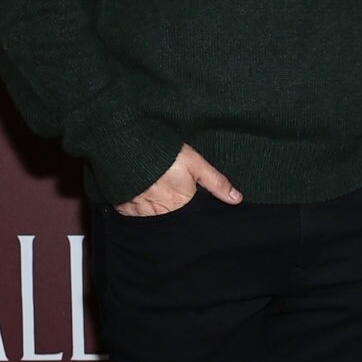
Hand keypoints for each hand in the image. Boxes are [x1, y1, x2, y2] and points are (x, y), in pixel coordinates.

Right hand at [114, 144, 241, 216]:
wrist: (128, 144)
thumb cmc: (165, 153)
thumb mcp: (196, 164)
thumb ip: (216, 183)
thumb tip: (237, 199)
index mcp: (180, 204)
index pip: (188, 217)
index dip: (188, 208)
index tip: (183, 198)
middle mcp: (161, 212)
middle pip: (170, 217)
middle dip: (170, 208)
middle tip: (166, 190)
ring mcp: (141, 212)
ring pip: (152, 217)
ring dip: (154, 208)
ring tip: (153, 190)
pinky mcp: (124, 209)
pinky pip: (133, 214)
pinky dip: (137, 207)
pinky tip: (140, 194)